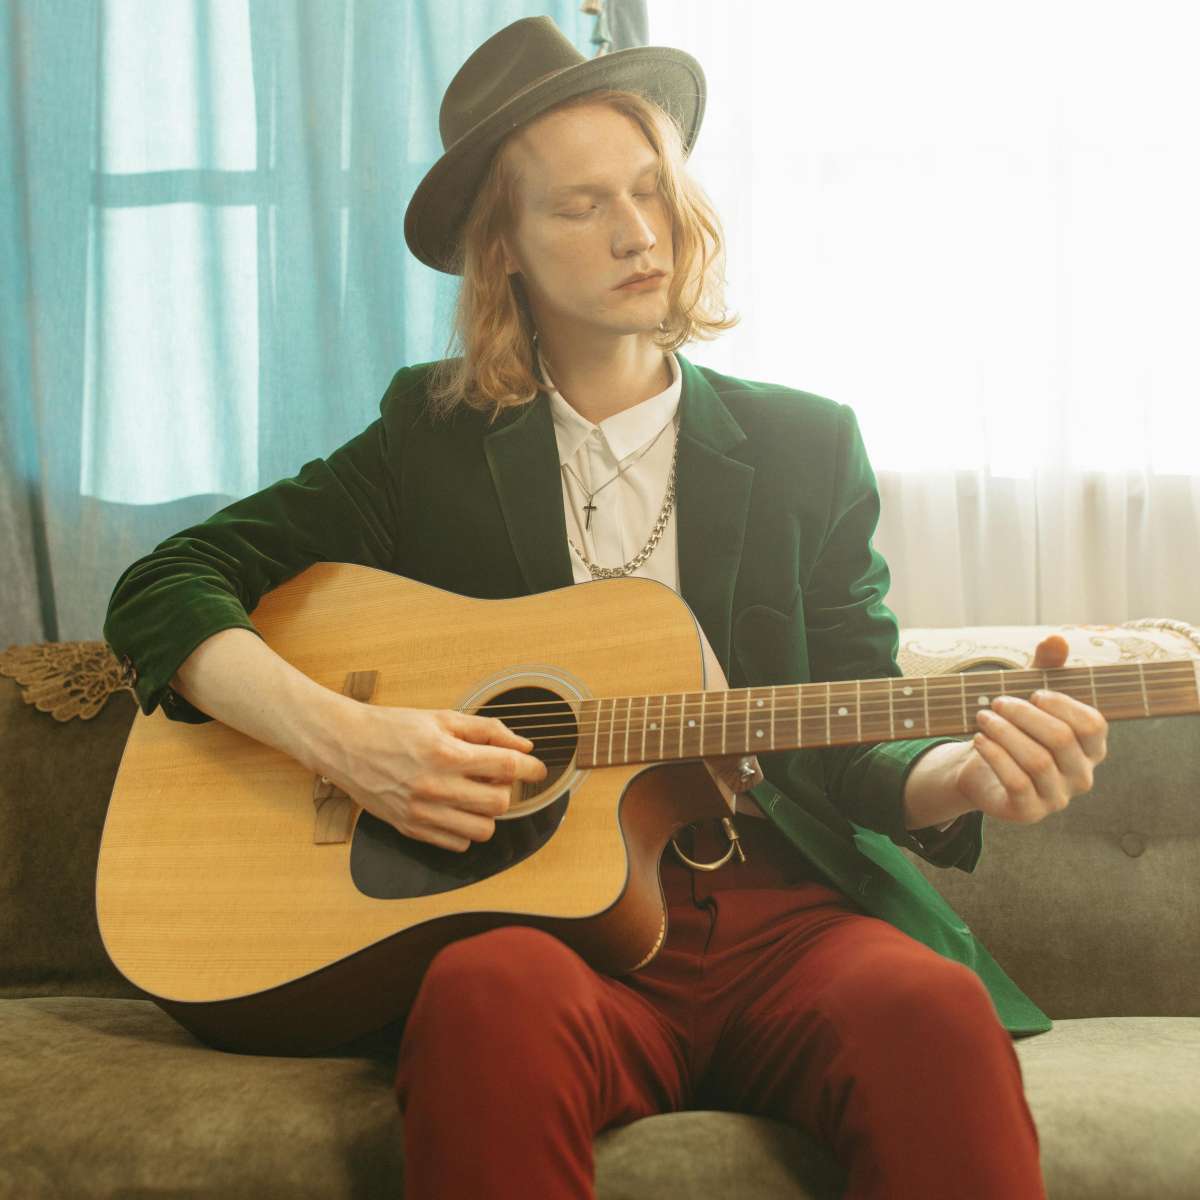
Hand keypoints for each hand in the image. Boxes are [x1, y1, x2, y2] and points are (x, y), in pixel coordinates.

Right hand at [318, 704, 547, 851]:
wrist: (345, 745)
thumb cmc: (393, 727)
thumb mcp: (442, 717)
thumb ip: (487, 730)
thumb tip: (523, 745)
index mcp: (446, 754)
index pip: (506, 767)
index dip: (530, 768)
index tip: (537, 768)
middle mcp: (436, 787)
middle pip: (499, 803)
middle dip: (506, 789)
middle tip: (496, 777)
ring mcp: (422, 812)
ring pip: (482, 830)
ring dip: (488, 814)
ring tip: (476, 795)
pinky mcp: (410, 829)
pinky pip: (457, 845)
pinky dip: (465, 831)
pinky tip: (457, 809)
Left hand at [954, 635, 1108, 823]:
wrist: (981, 768)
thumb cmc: (1014, 728)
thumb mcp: (1029, 694)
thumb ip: (1046, 666)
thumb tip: (1055, 638)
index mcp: (1091, 748)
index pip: (1093, 725)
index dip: (1063, 705)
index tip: (1033, 692)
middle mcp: (1081, 776)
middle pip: (1060, 739)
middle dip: (1024, 715)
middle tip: (997, 701)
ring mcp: (1057, 797)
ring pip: (1037, 761)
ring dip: (1005, 733)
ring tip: (983, 716)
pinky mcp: (1029, 811)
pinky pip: (1016, 783)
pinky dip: (995, 756)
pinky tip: (979, 739)